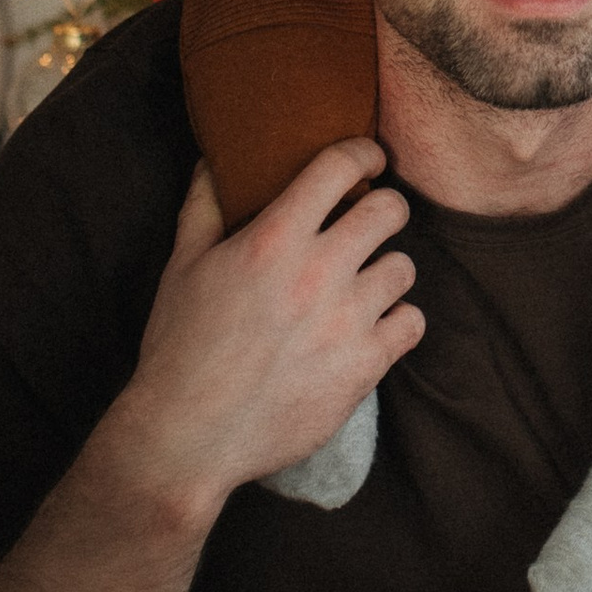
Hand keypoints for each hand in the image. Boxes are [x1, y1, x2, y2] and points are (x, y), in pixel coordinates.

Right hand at [105, 146, 421, 521]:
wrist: (187, 437)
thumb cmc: (180, 348)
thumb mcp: (182, 266)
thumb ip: (204, 205)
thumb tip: (216, 158)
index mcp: (273, 239)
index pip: (339, 165)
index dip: (363, 154)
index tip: (368, 160)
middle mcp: (316, 273)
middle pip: (390, 210)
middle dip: (383, 210)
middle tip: (369, 224)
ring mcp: (345, 321)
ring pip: (404, 267)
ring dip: (386, 270)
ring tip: (362, 284)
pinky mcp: (363, 367)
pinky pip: (411, 323)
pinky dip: (396, 322)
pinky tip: (373, 327)